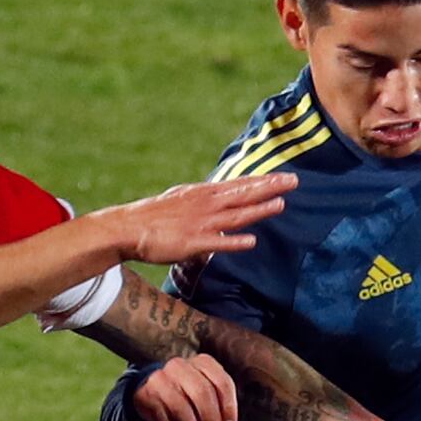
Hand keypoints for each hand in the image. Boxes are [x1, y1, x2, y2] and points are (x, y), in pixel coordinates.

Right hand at [95, 172, 295, 267]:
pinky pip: (217, 242)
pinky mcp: (191, 243)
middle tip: (294, 181)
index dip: (262, 181)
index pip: (238, 185)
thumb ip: (201, 202)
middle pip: (243, 194)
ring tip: (280, 204)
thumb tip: (217, 203)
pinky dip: (234, 242)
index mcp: (203, 194)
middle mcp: (205, 204)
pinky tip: (251, 241)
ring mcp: (200, 223)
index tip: (283, 177)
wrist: (127, 227)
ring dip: (259, 209)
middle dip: (269, 188)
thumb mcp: (180, 201)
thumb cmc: (152, 216)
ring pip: (235, 215)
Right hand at [131, 353, 238, 420]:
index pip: (222, 382)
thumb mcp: (207, 391)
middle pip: (202, 392)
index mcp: (202, 361)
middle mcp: (180, 365)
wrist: (153, 390)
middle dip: (211, 419)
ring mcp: (161, 378)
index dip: (228, 408)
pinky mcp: (146, 394)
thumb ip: (220, 403)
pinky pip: (164, 418)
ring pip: (182, 408)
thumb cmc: (189, 394)